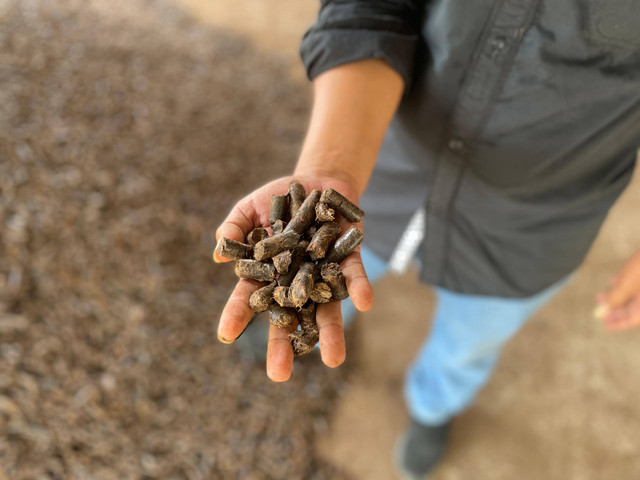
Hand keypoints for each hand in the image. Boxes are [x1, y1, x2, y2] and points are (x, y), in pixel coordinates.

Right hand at [214, 174, 373, 380]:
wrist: (319, 180)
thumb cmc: (279, 198)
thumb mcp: (250, 208)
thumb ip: (233, 228)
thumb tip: (219, 254)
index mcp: (269, 273)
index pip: (250, 297)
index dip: (237, 314)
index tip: (225, 335)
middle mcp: (296, 281)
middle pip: (289, 317)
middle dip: (284, 346)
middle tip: (278, 376)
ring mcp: (323, 273)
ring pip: (325, 308)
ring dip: (330, 332)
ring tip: (333, 360)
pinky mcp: (348, 259)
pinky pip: (353, 276)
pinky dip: (358, 288)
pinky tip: (364, 304)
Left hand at [596, 249, 639, 329]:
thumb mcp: (626, 285)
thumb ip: (616, 299)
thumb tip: (606, 308)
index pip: (632, 320)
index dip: (618, 323)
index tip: (605, 324)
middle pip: (632, 309)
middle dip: (615, 308)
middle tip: (599, 307)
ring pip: (633, 298)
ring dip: (617, 297)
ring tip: (602, 294)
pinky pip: (636, 287)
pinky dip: (625, 287)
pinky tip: (614, 281)